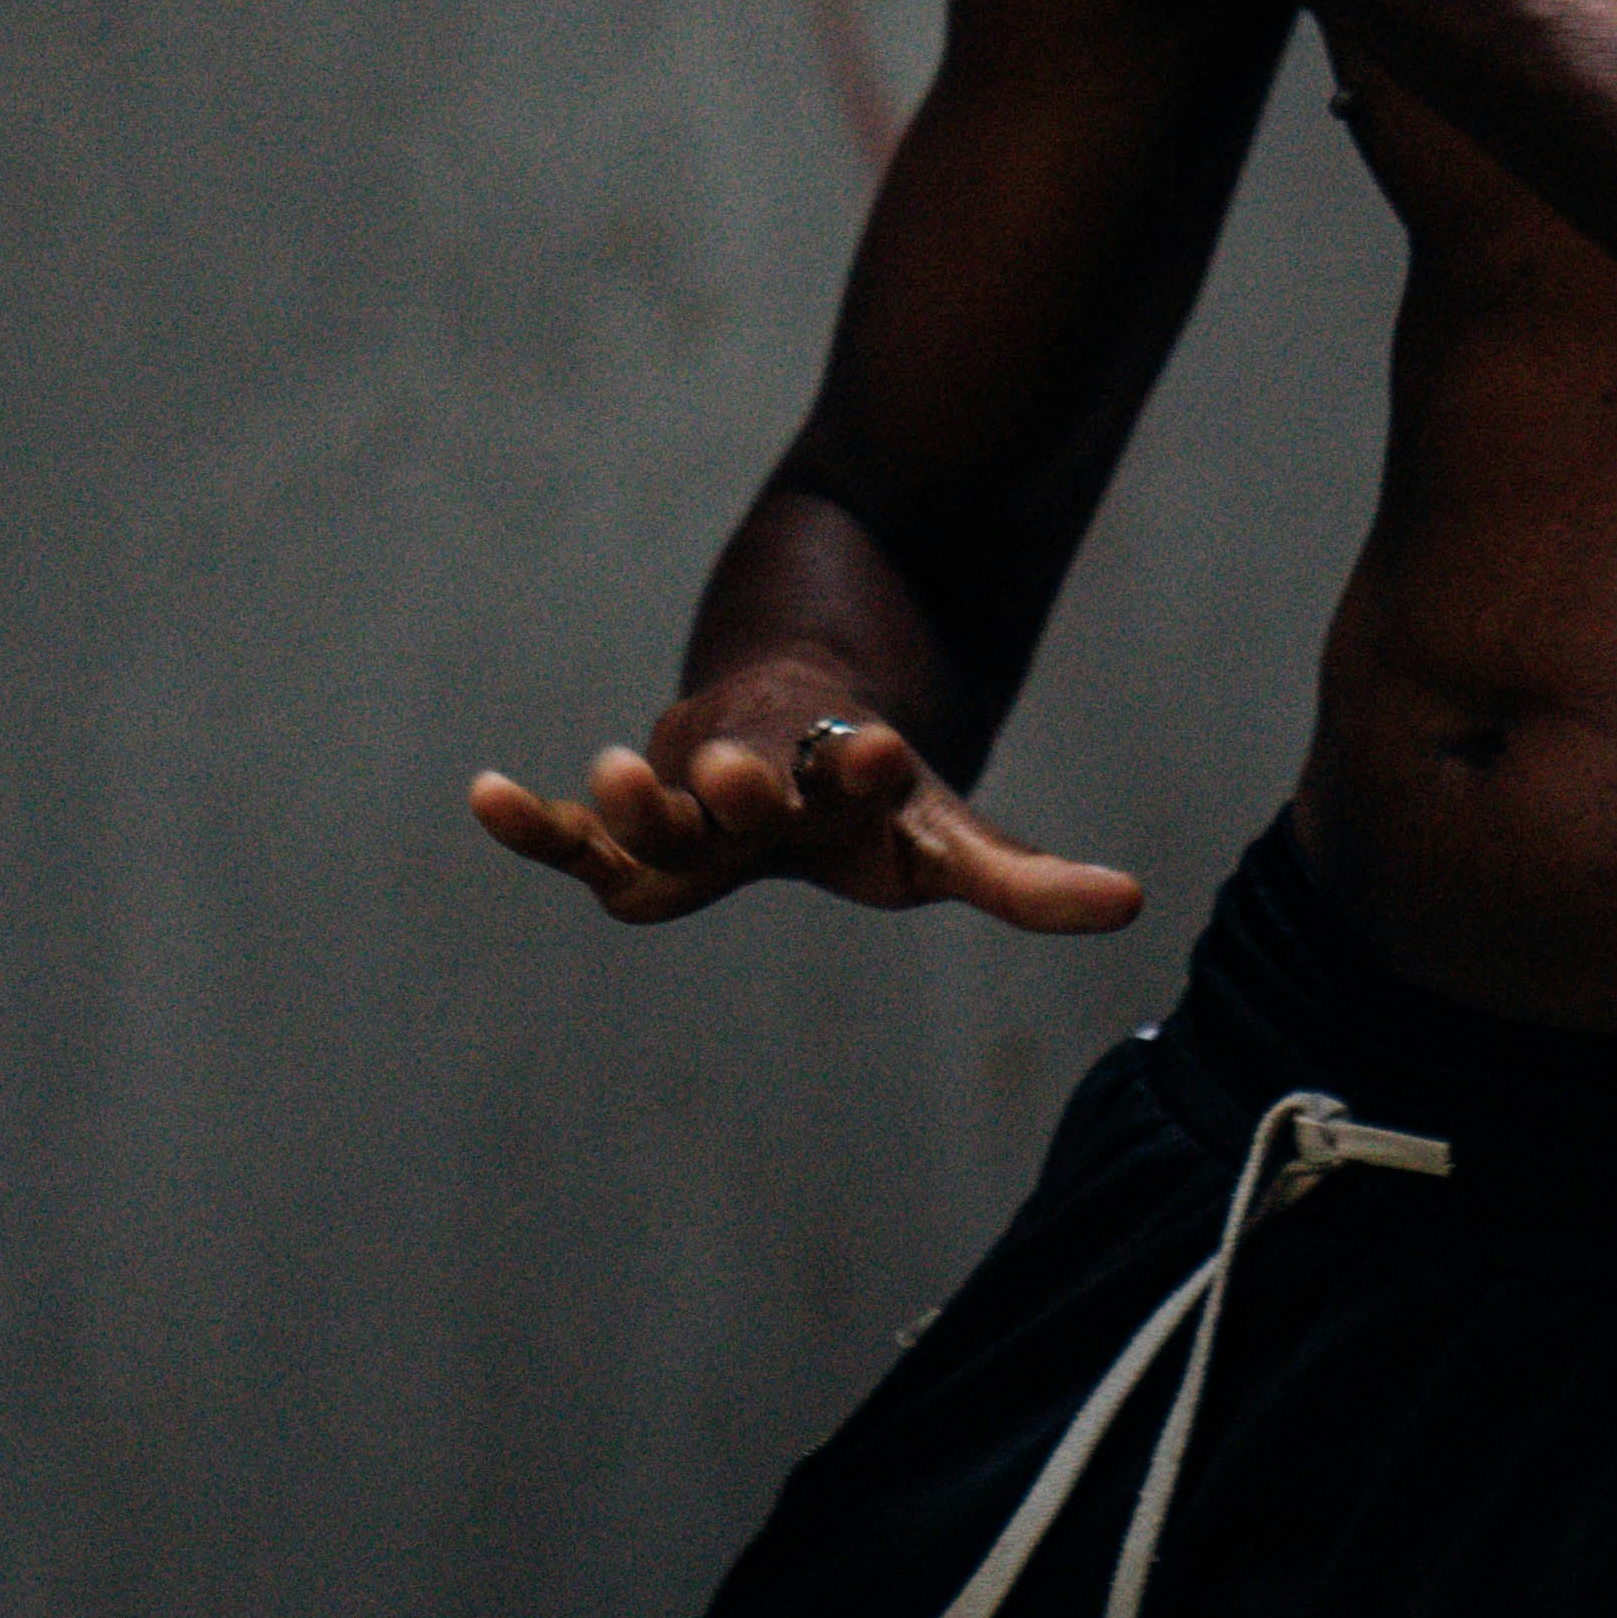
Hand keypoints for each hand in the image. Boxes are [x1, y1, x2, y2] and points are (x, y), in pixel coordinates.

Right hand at [464, 690, 1142, 935]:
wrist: (795, 718)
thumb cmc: (874, 799)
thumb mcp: (946, 841)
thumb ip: (1025, 879)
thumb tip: (1134, 899)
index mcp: (851, 775)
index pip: (866, 766)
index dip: (876, 761)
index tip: (891, 748)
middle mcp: (769, 772)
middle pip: (754, 772)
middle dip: (749, 775)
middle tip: (740, 780)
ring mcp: (696, 787)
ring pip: (665, 793)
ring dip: (644, 795)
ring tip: (613, 779)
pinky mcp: (639, 817)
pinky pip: (574, 832)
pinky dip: (531, 821)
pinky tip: (481, 796)